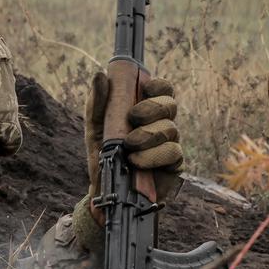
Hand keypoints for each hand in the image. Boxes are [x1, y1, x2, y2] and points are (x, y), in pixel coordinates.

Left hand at [84, 71, 184, 210]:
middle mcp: (160, 125)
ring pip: (171, 129)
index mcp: (146, 111)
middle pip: (170, 105)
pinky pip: (174, 153)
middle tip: (133, 117)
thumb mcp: (94, 129)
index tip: (145, 87)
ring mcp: (169, 145)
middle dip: (152, 108)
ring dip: (149, 135)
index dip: (159, 86)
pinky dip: (154, 155)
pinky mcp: (173, 166)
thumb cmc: (103, 156)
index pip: (163, 90)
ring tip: (129, 146)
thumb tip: (100, 76)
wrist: (106, 192)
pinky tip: (137, 161)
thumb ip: (97, 104)